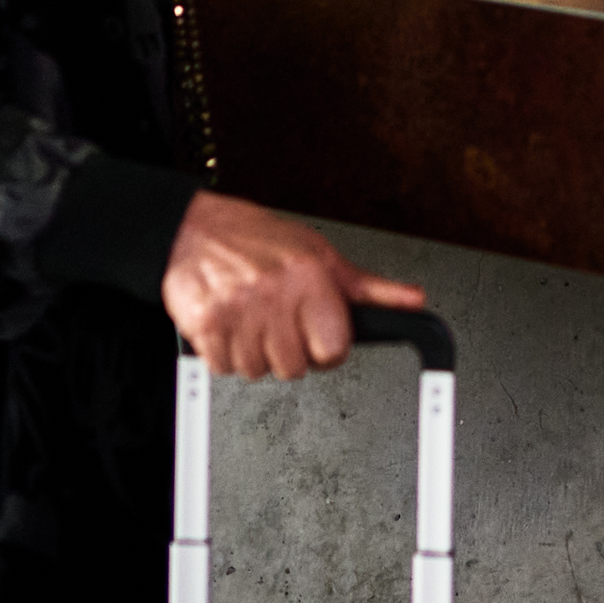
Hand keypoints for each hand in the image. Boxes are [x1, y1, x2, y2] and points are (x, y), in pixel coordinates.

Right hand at [160, 191, 426, 379]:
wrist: (192, 230)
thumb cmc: (257, 240)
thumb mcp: (321, 255)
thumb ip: (368, 287)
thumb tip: (412, 300)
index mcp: (311, 276)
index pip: (334, 349)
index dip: (325, 347)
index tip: (315, 334)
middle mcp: (276, 293)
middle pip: (295, 368)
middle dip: (287, 350)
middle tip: (276, 321)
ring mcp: (239, 311)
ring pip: (258, 372)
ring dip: (253, 353)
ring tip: (250, 317)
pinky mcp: (206, 325)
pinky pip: (224, 369)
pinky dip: (224, 354)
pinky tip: (228, 323)